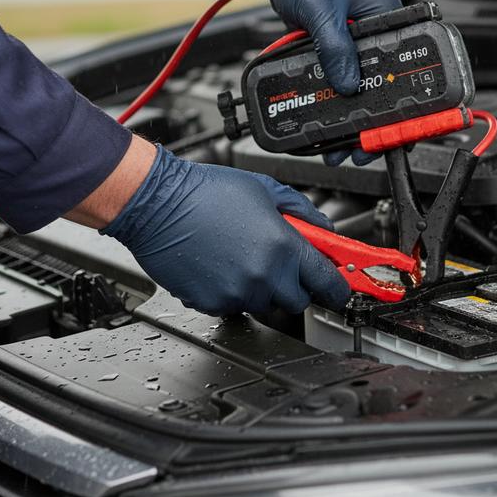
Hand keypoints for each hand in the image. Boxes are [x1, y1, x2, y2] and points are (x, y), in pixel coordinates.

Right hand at [100, 145, 349, 315]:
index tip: (339, 289)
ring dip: (262, 288)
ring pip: (265, 305)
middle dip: (295, 285)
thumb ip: (302, 213)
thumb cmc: (206, 192)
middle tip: (281, 264)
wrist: (157, 204)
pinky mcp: (211, 303)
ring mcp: (236, 293)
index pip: (327, 282)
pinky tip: (221, 265)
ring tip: (241, 257)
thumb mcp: (265, 190)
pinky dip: (233, 292)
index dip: (337, 287)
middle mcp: (263, 276)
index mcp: (283, 246)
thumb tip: (323, 230)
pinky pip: (235, 306)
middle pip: (298, 301)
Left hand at [243, 0, 400, 96]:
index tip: (361, 84)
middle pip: (371, 59)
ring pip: (350, 62)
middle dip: (352, 72)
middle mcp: (372, 19)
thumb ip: (336, 50)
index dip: (378, 68)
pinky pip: (333, 58)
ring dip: (335, 68)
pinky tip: (315, 64)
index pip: (392, 48)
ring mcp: (352, 28)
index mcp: (383, 9)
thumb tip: (348, 84)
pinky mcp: (334, 35)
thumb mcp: (323, 14)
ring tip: (323, 71)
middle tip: (339, 83)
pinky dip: (323, 63)